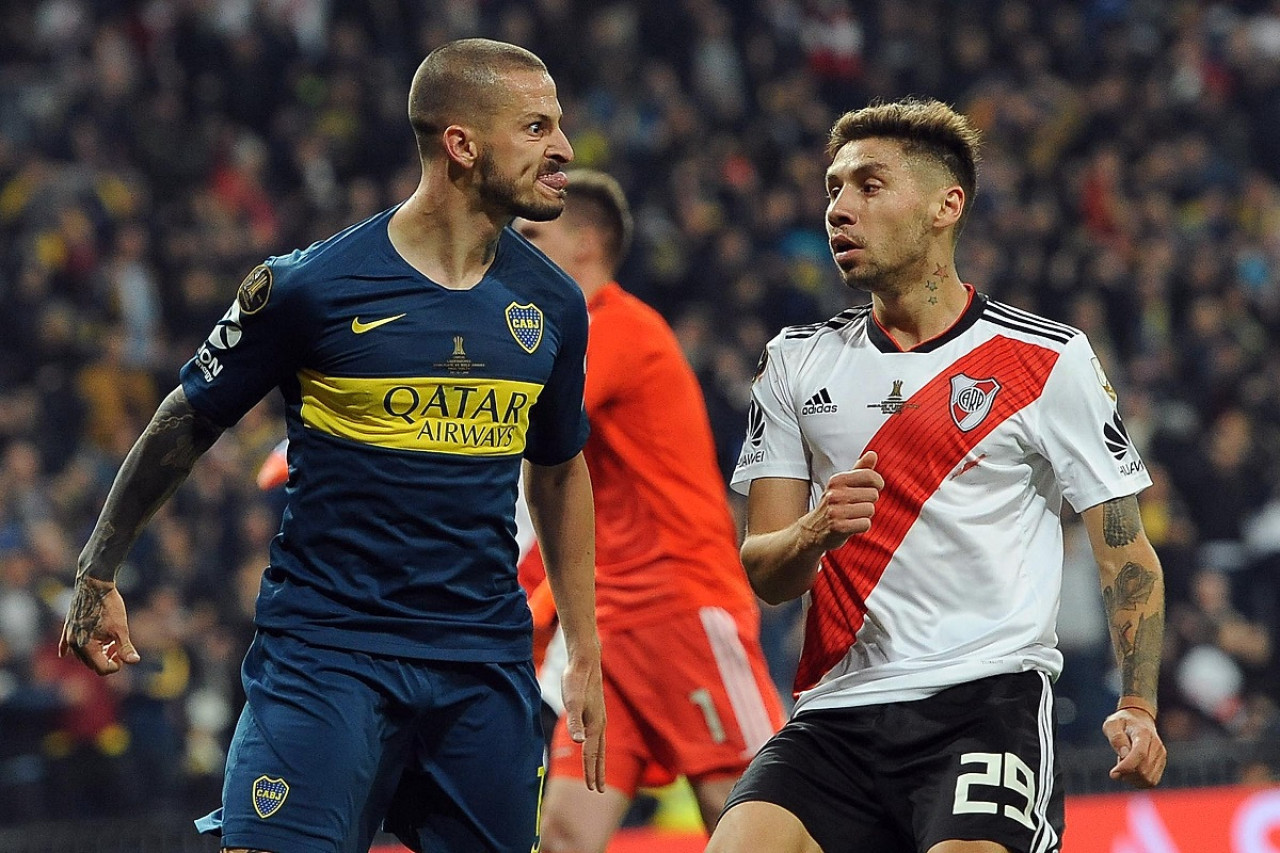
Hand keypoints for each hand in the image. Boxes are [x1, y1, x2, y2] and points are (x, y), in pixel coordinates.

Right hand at [59, 576, 140, 674]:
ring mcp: (68, 635)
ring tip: (109, 640)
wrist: (94, 584)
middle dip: (106, 659)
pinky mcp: (67, 627)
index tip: (123, 653)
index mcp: (86, 647)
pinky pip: (65, 643)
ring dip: (96, 653)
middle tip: (118, 646)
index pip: (102, 669)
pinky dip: (68, 649)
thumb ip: (125, 647)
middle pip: (92, 664)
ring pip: (82, 655)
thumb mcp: (120, 628)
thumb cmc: (109, 605)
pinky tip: (63, 655)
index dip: (116, 665)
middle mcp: (74, 644)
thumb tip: (134, 661)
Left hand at [560, 646, 605, 791]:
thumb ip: (574, 721)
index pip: (592, 754)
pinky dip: (596, 748)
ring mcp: (599, 718)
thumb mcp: (572, 701)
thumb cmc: (576, 680)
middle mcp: (599, 724)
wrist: (585, 661)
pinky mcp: (595, 712)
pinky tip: (592, 748)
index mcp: (595, 725)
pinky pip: (597, 737)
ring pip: (600, 746)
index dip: (591, 772)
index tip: (593, 789)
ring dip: (599, 762)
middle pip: (600, 753)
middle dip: (598, 772)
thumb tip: (579, 741)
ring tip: (597, 774)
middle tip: (598, 790)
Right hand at [802, 451, 882, 551]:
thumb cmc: (834, 505)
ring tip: (852, 516)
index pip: (869, 476)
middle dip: (868, 501)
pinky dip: (862, 527)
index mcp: (837, 480)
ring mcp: (835, 511)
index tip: (873, 488)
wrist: (813, 530)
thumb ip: (860, 469)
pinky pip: (865, 524)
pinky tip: (851, 525)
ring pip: (870, 509)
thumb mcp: (843, 485)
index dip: (877, 483)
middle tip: (855, 505)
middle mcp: (834, 494)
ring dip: (865, 515)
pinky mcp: (838, 527)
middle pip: (873, 494)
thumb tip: (872, 454)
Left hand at [1103, 707, 1165, 787]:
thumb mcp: (1112, 724)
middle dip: (1127, 773)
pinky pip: (1151, 782)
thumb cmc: (1122, 722)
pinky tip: (1131, 770)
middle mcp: (1156, 745)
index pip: (1140, 754)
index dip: (1126, 767)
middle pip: (1144, 770)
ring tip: (1125, 764)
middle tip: (1118, 762)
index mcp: (1143, 733)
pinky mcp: (1161, 763)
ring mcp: (1161, 755)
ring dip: (1132, 778)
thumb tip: (1124, 755)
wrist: (1139, 718)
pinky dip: (1139, 781)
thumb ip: (1116, 738)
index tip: (1113, 774)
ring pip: (1148, 779)